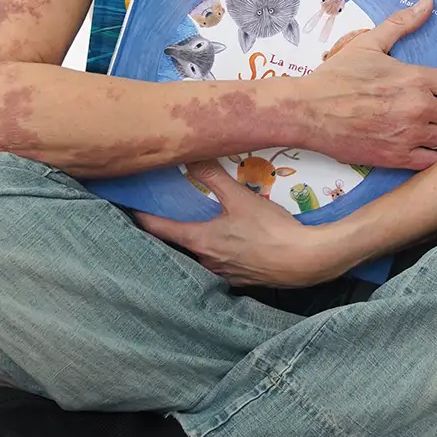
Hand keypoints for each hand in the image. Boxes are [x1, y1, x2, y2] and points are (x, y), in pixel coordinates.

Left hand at [134, 162, 348, 288]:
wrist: (306, 260)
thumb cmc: (270, 229)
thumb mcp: (240, 198)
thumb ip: (214, 177)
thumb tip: (190, 157)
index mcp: (200, 241)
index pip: (160, 229)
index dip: (143, 217)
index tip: (131, 208)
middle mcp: (205, 262)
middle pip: (178, 245)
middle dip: (171, 231)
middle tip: (165, 214)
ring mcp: (223, 275)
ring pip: (200, 257)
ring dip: (196, 244)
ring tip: (198, 227)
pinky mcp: (242, 280)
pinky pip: (221, 266)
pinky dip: (219, 254)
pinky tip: (230, 244)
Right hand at [290, 0, 436, 167]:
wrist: (308, 111)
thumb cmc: (336, 78)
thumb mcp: (369, 44)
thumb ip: (402, 24)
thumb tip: (426, 4)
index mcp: (416, 78)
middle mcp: (418, 108)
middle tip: (433, 108)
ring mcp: (409, 136)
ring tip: (424, 126)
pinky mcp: (397, 158)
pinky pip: (432, 161)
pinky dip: (428, 154)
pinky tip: (415, 144)